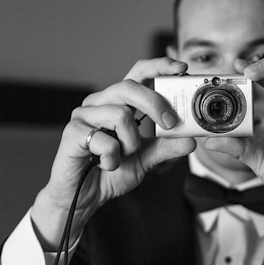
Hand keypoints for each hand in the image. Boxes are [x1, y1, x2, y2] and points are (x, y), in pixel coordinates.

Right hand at [31, 57, 195, 247]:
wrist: (84, 198)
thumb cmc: (109, 172)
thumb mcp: (145, 159)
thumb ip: (166, 147)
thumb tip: (190, 140)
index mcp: (119, 103)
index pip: (138, 74)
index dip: (159, 66)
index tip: (181, 68)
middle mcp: (100, 103)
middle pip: (129, 87)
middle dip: (155, 104)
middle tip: (170, 124)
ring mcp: (84, 115)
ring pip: (120, 114)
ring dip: (131, 143)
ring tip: (123, 156)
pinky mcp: (72, 132)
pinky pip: (104, 140)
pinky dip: (113, 157)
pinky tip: (106, 165)